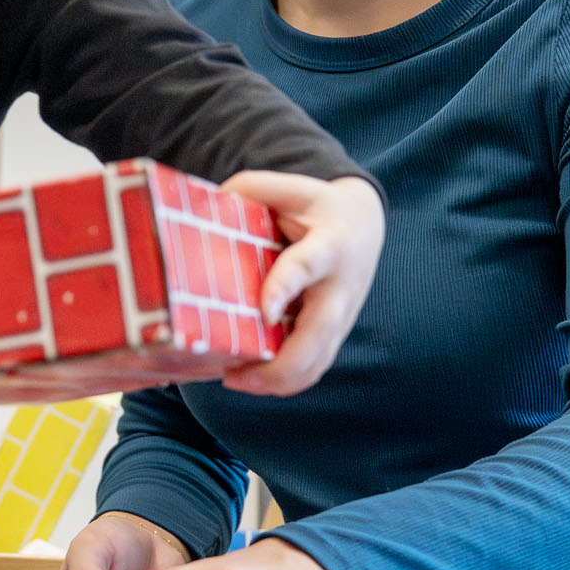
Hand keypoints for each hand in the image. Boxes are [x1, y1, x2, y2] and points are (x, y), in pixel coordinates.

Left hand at [218, 172, 383, 396]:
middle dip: (280, 365)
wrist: (364, 225)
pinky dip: (284, 382)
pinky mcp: (335, 334)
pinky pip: (315, 368)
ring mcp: (342, 317)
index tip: (265, 312)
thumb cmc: (314, 207)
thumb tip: (205, 208)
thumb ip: (249, 190)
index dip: (285, 289)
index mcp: (329, 245)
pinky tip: (251, 379)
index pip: (306, 268)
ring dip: (277, 381)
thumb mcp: (288, 188)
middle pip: (319, 336)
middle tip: (235, 375)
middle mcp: (339, 287)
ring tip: (235, 380)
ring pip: (318, 362)